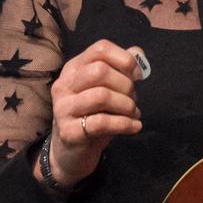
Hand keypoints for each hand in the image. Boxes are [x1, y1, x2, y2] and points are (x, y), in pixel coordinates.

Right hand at [41, 38, 143, 187]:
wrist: (70, 153)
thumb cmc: (92, 116)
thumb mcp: (105, 90)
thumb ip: (120, 70)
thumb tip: (138, 52)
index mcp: (74, 69)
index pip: (100, 49)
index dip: (124, 59)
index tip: (136, 76)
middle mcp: (64, 85)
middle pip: (100, 71)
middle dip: (125, 85)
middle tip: (133, 100)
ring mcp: (63, 108)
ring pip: (101, 96)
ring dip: (126, 105)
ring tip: (133, 114)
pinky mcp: (69, 132)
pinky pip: (101, 123)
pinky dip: (124, 124)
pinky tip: (134, 126)